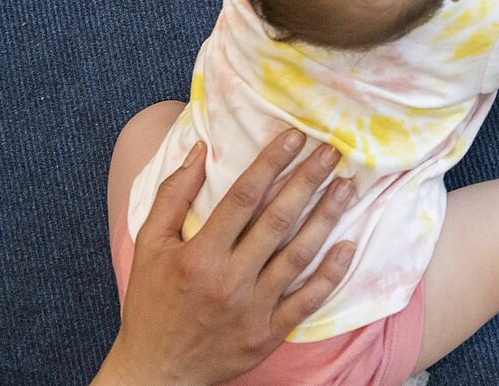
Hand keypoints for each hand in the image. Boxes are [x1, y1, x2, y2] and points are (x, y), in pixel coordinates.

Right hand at [96, 132, 354, 385]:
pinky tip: (349, 245)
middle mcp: (228, 280)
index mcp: (198, 255)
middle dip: (307, 180)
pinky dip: (332, 273)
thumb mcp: (149, 247)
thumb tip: (200, 148)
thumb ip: (172, 195)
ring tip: (346, 187)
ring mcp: (252, 309)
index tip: (294, 136)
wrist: (156, 372)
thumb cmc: (151, 304)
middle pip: (278, 220)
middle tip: (331, 152)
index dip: (271, 162)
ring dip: (326, 217)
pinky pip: (308, 299)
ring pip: (299, 255)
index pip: (243, 198)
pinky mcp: (268, 333)